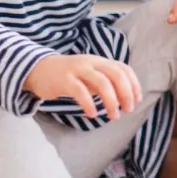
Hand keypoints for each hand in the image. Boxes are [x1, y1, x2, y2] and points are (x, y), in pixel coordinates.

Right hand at [24, 54, 140, 119]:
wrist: (39, 70)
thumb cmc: (69, 76)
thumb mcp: (90, 76)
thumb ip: (106, 83)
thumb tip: (125, 98)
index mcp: (100, 61)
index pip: (123, 68)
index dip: (134, 84)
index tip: (137, 101)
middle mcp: (91, 62)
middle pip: (116, 74)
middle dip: (126, 93)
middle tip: (128, 110)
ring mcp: (78, 69)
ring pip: (102, 82)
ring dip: (111, 101)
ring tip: (114, 116)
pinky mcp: (64, 80)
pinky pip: (80, 91)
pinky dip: (89, 103)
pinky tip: (93, 114)